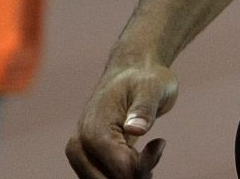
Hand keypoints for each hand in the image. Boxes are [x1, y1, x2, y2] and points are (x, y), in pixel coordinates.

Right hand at [66, 62, 178, 178]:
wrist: (130, 72)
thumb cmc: (143, 78)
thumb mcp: (152, 87)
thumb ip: (144, 109)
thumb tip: (135, 129)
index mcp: (93, 131)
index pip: (122, 172)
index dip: (146, 164)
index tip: (160, 142)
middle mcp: (79, 147)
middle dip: (137, 174)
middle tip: (153, 150)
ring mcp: (80, 156)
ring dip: (132, 176)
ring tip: (147, 152)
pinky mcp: (86, 161)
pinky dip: (124, 176)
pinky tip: (138, 158)